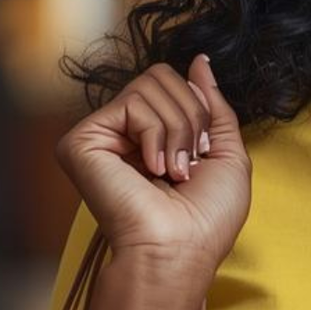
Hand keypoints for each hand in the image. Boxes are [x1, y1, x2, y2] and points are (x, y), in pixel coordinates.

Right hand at [55, 54, 251, 285]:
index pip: (176, 83)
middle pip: (163, 75)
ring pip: (151, 83)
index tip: (203, 151)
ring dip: (178, 130)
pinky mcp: (82, 140)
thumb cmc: (206, 220)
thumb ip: (213, 104)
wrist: (180, 250)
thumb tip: (200, 59)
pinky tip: (151, 171)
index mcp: (153, 135)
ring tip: (171, 172)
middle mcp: (123, 133)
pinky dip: (156, 135)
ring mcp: (101, 135)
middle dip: (191, 116)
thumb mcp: (227, 153)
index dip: (200, 109)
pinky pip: (134, 103)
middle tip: (189, 161)